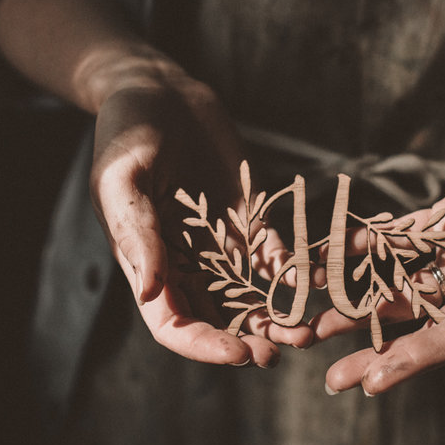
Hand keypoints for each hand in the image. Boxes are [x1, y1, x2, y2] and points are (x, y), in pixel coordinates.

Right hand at [89, 64, 313, 367]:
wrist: (159, 91)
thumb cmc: (126, 132)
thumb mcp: (120, 179)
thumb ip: (135, 233)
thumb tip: (150, 292)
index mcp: (148, 264)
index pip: (174, 326)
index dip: (205, 346)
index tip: (238, 353)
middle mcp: (185, 264)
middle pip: (218, 320)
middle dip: (250, 340)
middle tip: (283, 349)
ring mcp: (220, 244)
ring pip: (252, 296)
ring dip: (278, 316)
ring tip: (310, 331)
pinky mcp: (248, 219)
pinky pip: (276, 254)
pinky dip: (298, 270)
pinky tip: (324, 279)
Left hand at [313, 129, 444, 394]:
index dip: (413, 360)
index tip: (370, 383)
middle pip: (413, 320)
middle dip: (368, 344)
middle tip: (323, 370)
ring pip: (395, 281)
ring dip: (353, 297)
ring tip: (308, 317)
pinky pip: (398, 234)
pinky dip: (364, 243)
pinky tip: (328, 251)